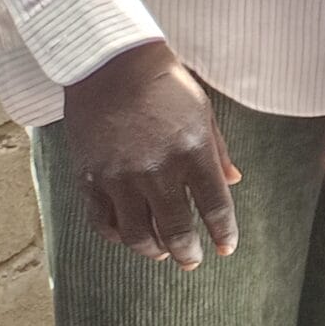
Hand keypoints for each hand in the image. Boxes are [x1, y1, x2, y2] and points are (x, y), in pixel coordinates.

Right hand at [60, 42, 238, 267]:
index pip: (215, 206)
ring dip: (152, 249)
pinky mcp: (90, 178)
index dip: (223, 232)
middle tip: (192, 260)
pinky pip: (103, 221)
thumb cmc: (166, 84)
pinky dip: (116, 235)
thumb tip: (234, 180)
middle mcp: (157, 170)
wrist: (112, 65)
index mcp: (193, 152)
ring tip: (162, 251)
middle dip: (187, 252)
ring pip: (136, 234)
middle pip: (175, 229)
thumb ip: (218, 151)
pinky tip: (127, 235)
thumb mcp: (203, 113)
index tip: (226, 248)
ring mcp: (120, 177)